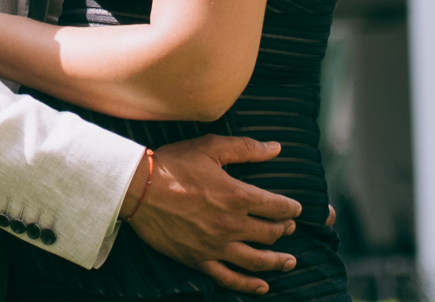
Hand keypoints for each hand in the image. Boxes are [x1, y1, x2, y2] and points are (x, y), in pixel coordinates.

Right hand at [123, 136, 304, 293]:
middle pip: (269, 233)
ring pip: (256, 260)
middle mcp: (231, 225)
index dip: (290, 208)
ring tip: (289, 261)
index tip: (296, 209)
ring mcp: (216, 246)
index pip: (276, 206)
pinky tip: (262, 286)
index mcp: (237, 196)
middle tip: (289, 228)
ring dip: (277, 261)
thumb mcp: (210, 147)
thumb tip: (276, 148)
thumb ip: (245, 148)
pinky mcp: (199, 260)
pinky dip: (248, 285)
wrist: (138, 189)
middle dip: (284, 230)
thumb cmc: (173, 164)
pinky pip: (229, 278)